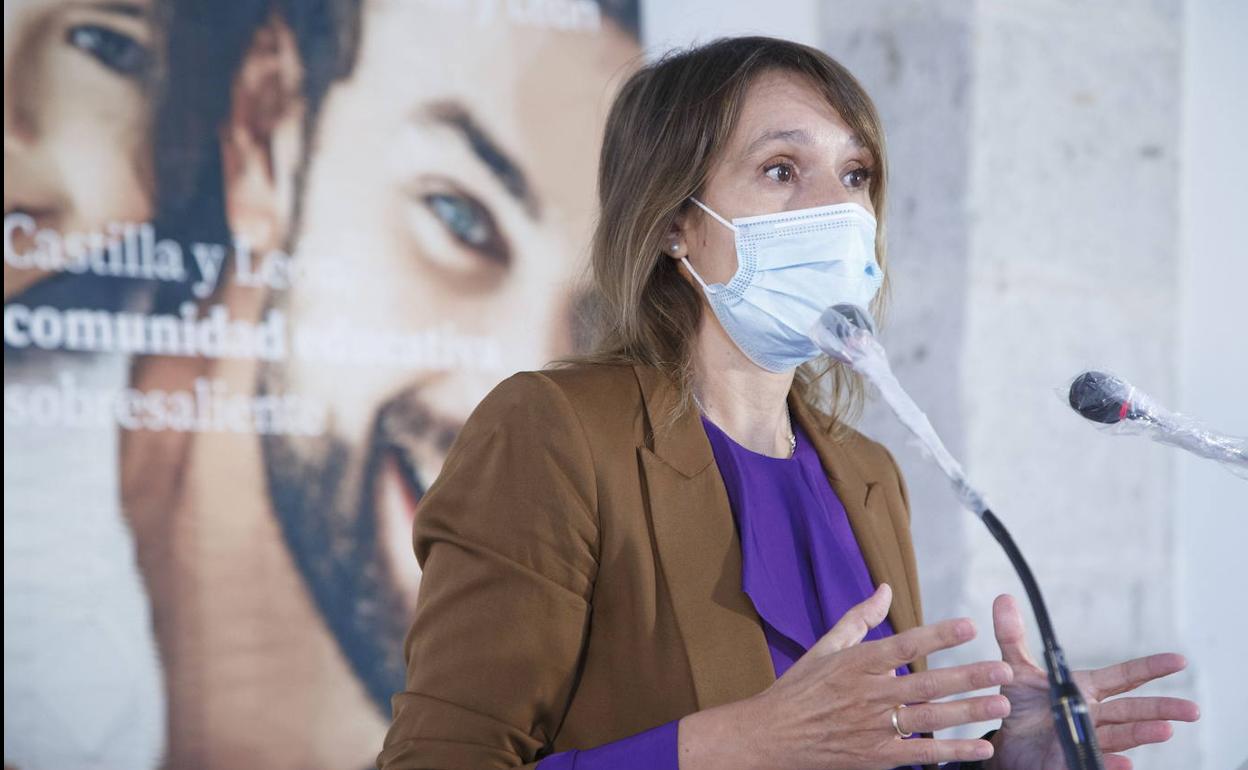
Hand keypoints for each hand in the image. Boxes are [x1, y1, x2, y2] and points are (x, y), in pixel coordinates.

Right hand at [680, 583, 1014, 769]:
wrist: (771, 737)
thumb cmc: (799, 689)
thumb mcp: (825, 647)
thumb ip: (860, 618)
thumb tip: (885, 589)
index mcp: (856, 664)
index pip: (903, 645)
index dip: (937, 635)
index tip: (969, 625)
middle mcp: (868, 695)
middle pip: (926, 684)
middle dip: (968, 676)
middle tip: (1003, 669)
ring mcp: (873, 728)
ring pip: (930, 719)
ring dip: (969, 712)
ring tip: (1002, 704)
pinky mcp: (876, 756)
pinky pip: (922, 754)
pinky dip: (953, 752)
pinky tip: (981, 748)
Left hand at [985, 594, 1199, 769]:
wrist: (1007, 745)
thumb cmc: (1020, 708)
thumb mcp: (1015, 670)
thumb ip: (1011, 636)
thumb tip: (1003, 599)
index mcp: (1085, 690)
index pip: (1123, 677)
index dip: (1150, 668)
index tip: (1179, 660)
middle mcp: (1093, 715)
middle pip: (1131, 710)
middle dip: (1160, 708)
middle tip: (1191, 709)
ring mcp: (1085, 740)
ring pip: (1119, 737)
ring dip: (1141, 734)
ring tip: (1165, 730)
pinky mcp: (1073, 761)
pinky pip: (1093, 763)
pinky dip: (1111, 765)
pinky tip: (1125, 764)